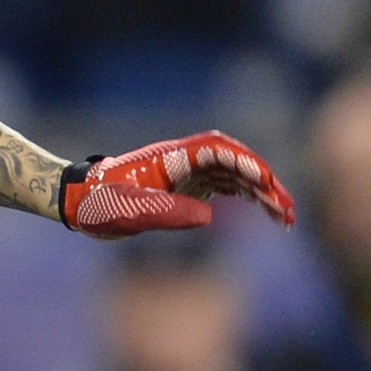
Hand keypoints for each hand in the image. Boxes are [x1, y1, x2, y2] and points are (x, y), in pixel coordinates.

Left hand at [59, 133, 296, 236]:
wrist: (81, 202)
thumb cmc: (100, 204)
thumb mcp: (129, 212)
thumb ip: (168, 213)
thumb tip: (209, 217)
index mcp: (174, 157)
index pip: (220, 151)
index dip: (246, 164)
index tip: (267, 184)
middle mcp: (186, 159)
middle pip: (236, 162)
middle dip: (266, 183)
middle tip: (289, 210)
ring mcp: (190, 171)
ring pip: (236, 175)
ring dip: (262, 193)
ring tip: (286, 218)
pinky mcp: (189, 185)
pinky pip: (227, 187)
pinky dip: (248, 198)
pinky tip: (265, 213)